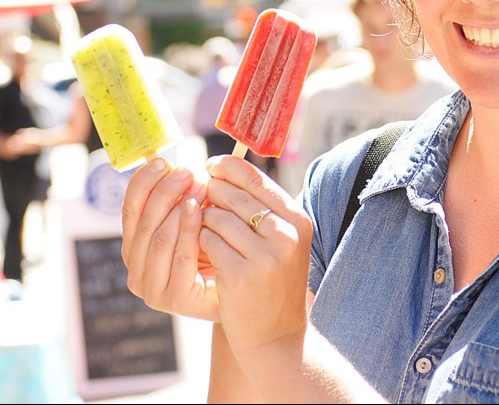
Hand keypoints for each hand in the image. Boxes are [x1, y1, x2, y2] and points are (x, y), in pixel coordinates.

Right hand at [121, 157, 218, 320]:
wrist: (242, 293)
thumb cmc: (216, 250)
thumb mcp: (192, 221)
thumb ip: (177, 200)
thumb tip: (172, 164)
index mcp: (133, 250)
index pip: (130, 210)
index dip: (143, 183)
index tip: (162, 161)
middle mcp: (136, 272)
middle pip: (143, 221)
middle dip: (164, 191)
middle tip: (186, 171)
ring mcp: (152, 289)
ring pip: (159, 237)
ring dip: (177, 206)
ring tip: (197, 185)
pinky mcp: (174, 298)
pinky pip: (179, 255)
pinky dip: (188, 229)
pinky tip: (199, 209)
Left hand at [199, 155, 313, 354]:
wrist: (275, 333)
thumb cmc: (273, 280)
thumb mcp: (281, 240)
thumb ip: (263, 205)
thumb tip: (227, 165)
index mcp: (297, 220)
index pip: (257, 179)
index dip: (229, 168)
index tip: (211, 165)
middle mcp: (285, 235)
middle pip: (234, 196)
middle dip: (213, 194)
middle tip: (204, 196)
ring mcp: (264, 256)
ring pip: (217, 218)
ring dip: (205, 220)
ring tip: (207, 229)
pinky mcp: (240, 275)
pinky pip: (208, 242)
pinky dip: (201, 242)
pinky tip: (207, 252)